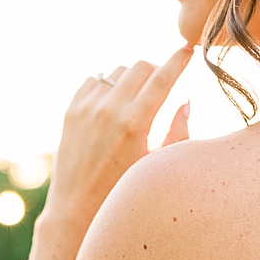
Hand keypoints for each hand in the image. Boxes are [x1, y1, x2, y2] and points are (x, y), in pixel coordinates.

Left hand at [42, 44, 194, 237]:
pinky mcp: (70, 112)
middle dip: (156, 70)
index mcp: (135, 123)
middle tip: (161, 84)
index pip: (163, 76)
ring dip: (131, 78)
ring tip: (136, 98)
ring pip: (117, 71)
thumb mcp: (157, 165)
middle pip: (141, 66)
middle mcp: (109, 110)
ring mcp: (86, 109)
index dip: (179, 59)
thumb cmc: (122, 192)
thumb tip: (186, 100)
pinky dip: (106, 85)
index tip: (189, 50)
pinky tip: (113, 102)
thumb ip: (178, 130)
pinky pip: (94, 80)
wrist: (76, 209)